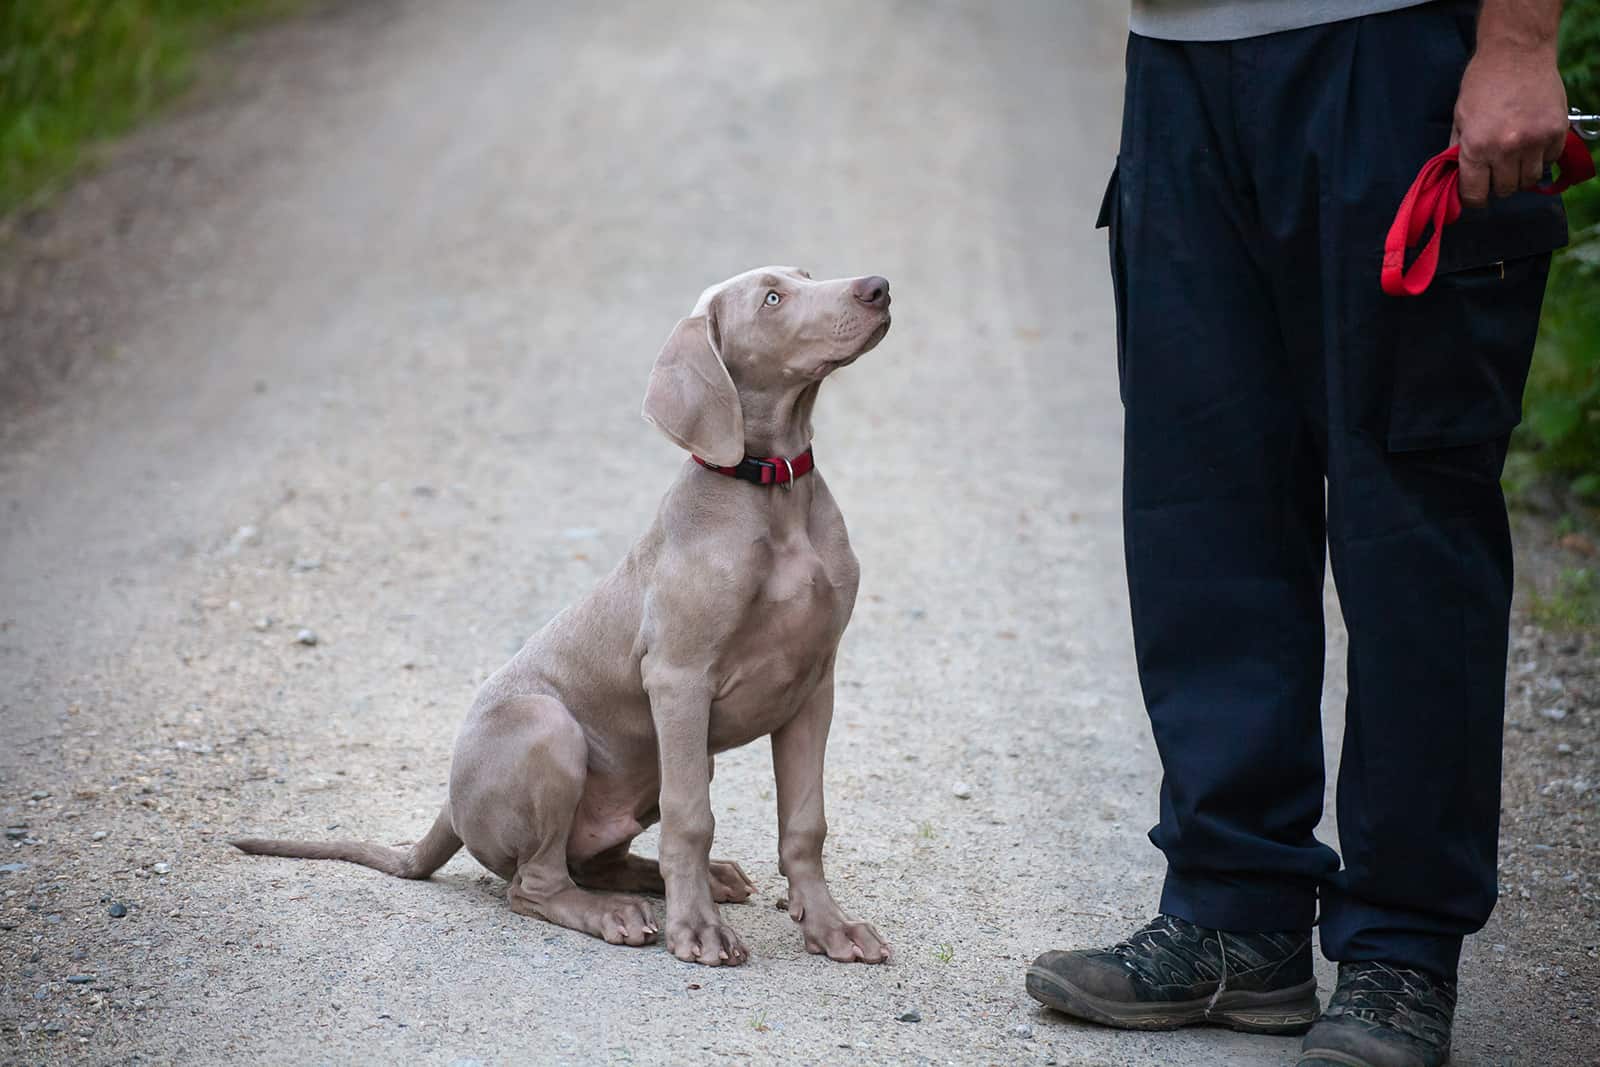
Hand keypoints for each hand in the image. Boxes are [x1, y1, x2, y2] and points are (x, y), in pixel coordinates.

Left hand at [1452, 38, 1568, 208]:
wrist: (1516, 53)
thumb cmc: (1482, 84)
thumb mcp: (1460, 119)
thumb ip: (1459, 151)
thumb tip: (1457, 179)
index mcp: (1477, 147)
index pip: (1475, 194)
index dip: (1473, 199)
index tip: (1476, 195)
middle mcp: (1507, 148)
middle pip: (1506, 190)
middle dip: (1498, 185)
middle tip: (1495, 171)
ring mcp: (1535, 140)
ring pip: (1529, 180)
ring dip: (1521, 174)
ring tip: (1514, 158)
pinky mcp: (1557, 131)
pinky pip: (1550, 160)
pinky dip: (1541, 157)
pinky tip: (1532, 143)